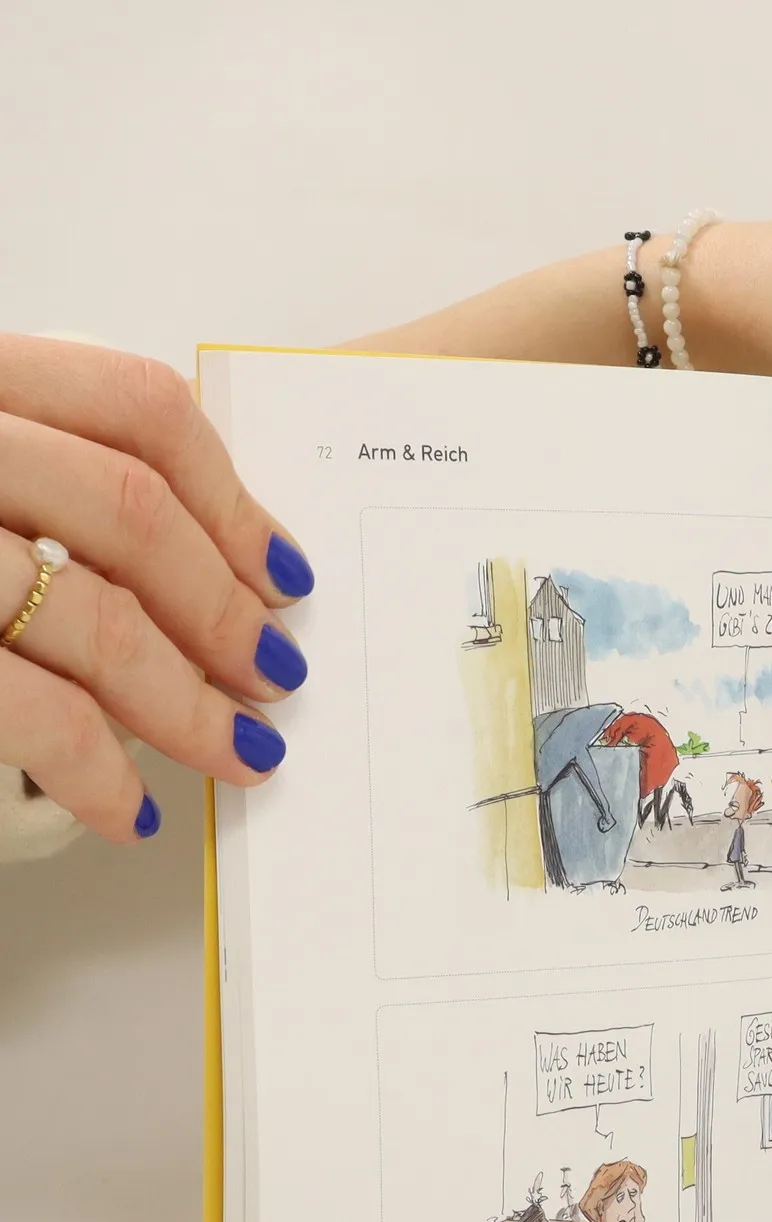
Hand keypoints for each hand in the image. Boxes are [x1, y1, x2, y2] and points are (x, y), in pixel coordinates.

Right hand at [0, 336, 314, 842]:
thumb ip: (45, 477)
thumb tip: (212, 563)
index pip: (132, 404)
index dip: (231, 495)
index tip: (282, 570)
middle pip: (131, 512)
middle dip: (225, 611)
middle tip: (274, 677)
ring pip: (97, 618)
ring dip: (189, 704)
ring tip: (239, 753)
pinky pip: (28, 711)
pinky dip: (95, 770)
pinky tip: (124, 807)